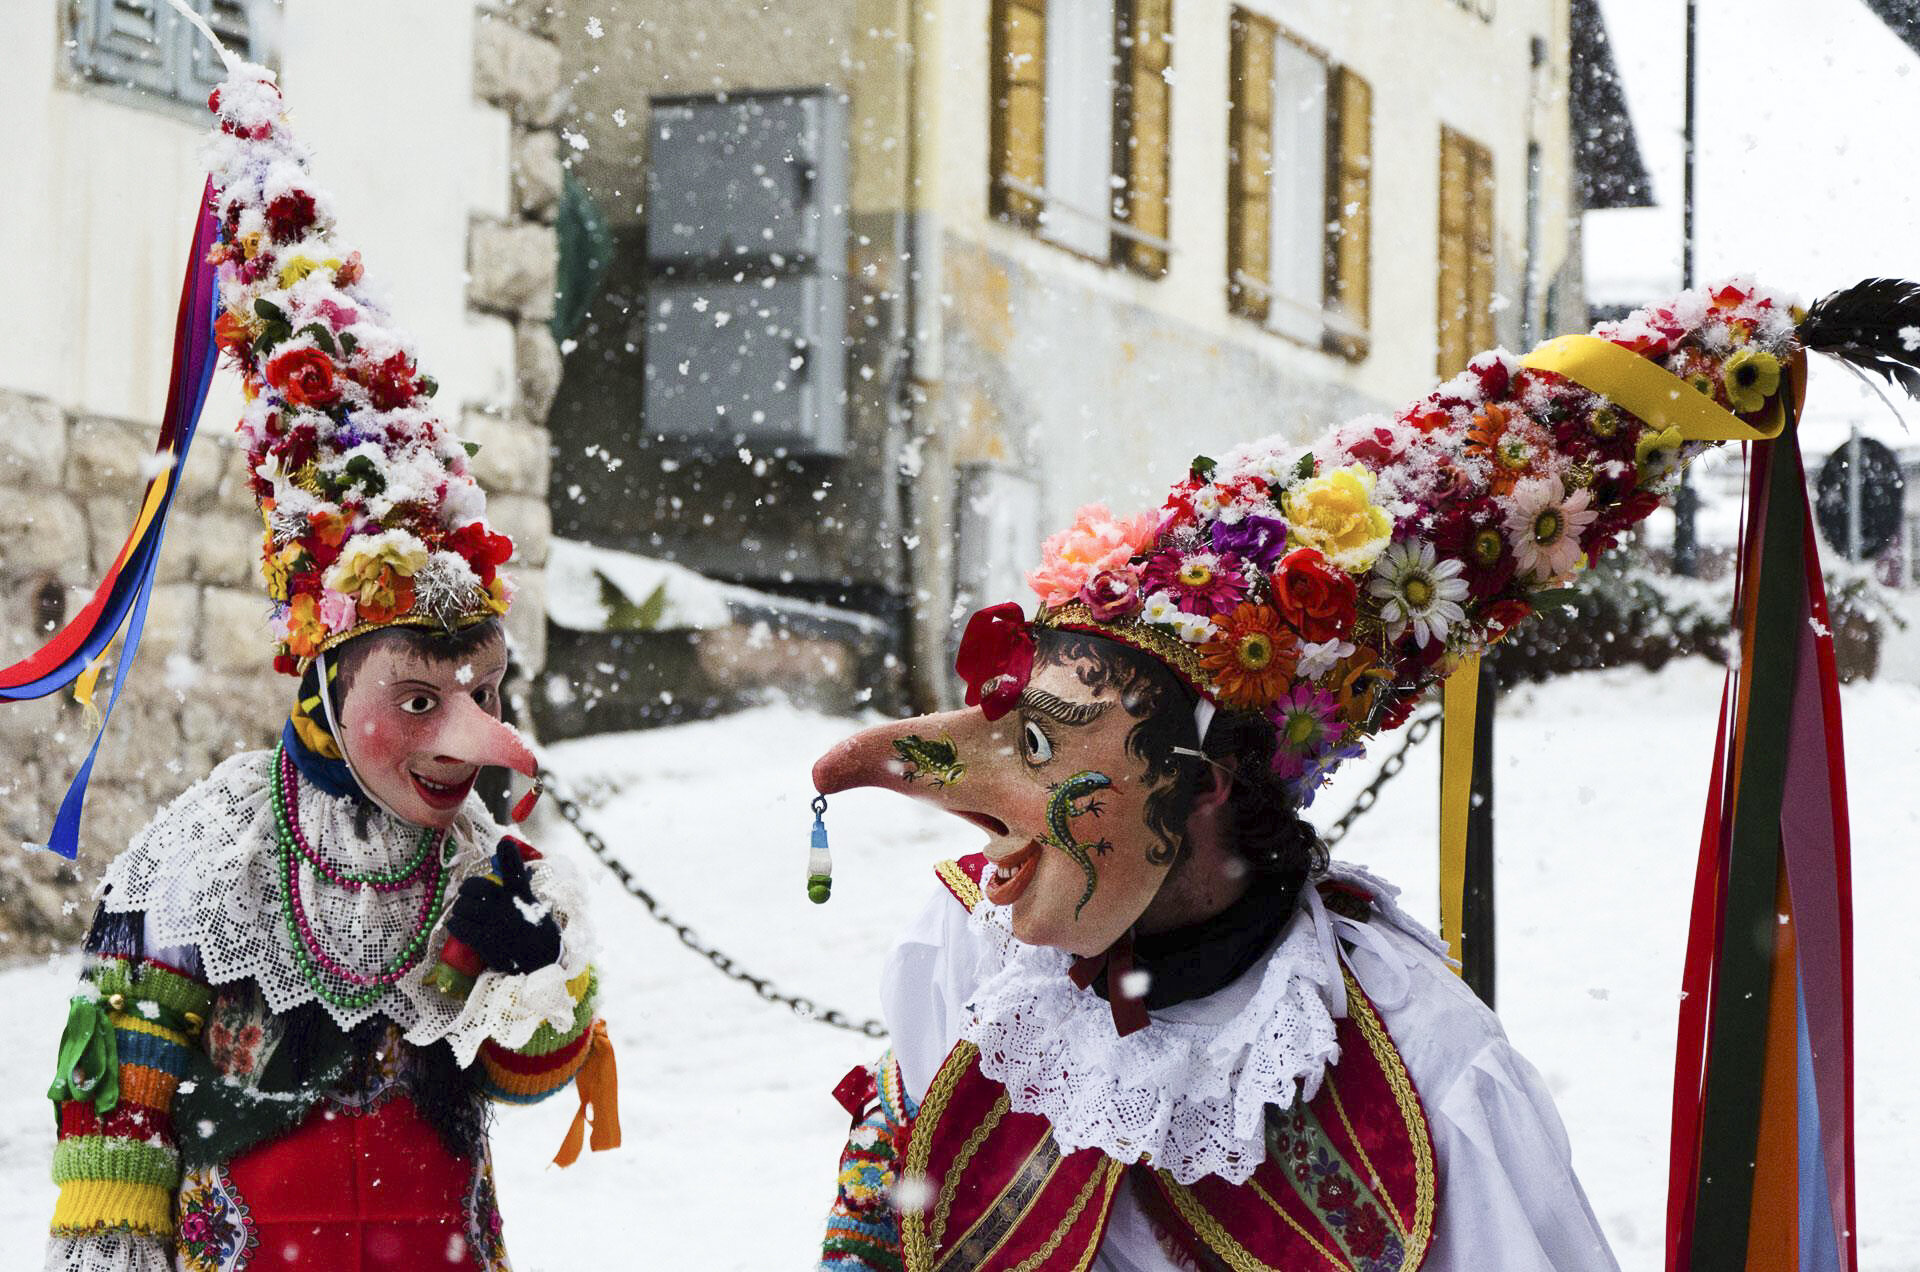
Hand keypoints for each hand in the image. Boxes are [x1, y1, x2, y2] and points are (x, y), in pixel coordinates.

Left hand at [445, 837, 561, 974]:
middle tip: (466, 895)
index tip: (504, 843)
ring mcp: (496, 924)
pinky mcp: (486, 942)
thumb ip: (520, 891)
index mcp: (523, 897)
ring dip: (459, 909)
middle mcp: (508, 907)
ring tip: (462, 912)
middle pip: (476, 888)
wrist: (542, 964)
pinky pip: (461, 927)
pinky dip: (455, 924)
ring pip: (464, 908)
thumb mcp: (534, 907)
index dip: (510, 855)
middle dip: (467, 890)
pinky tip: (457, 925)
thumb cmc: (538, 933)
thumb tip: (507, 875)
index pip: (515, 872)